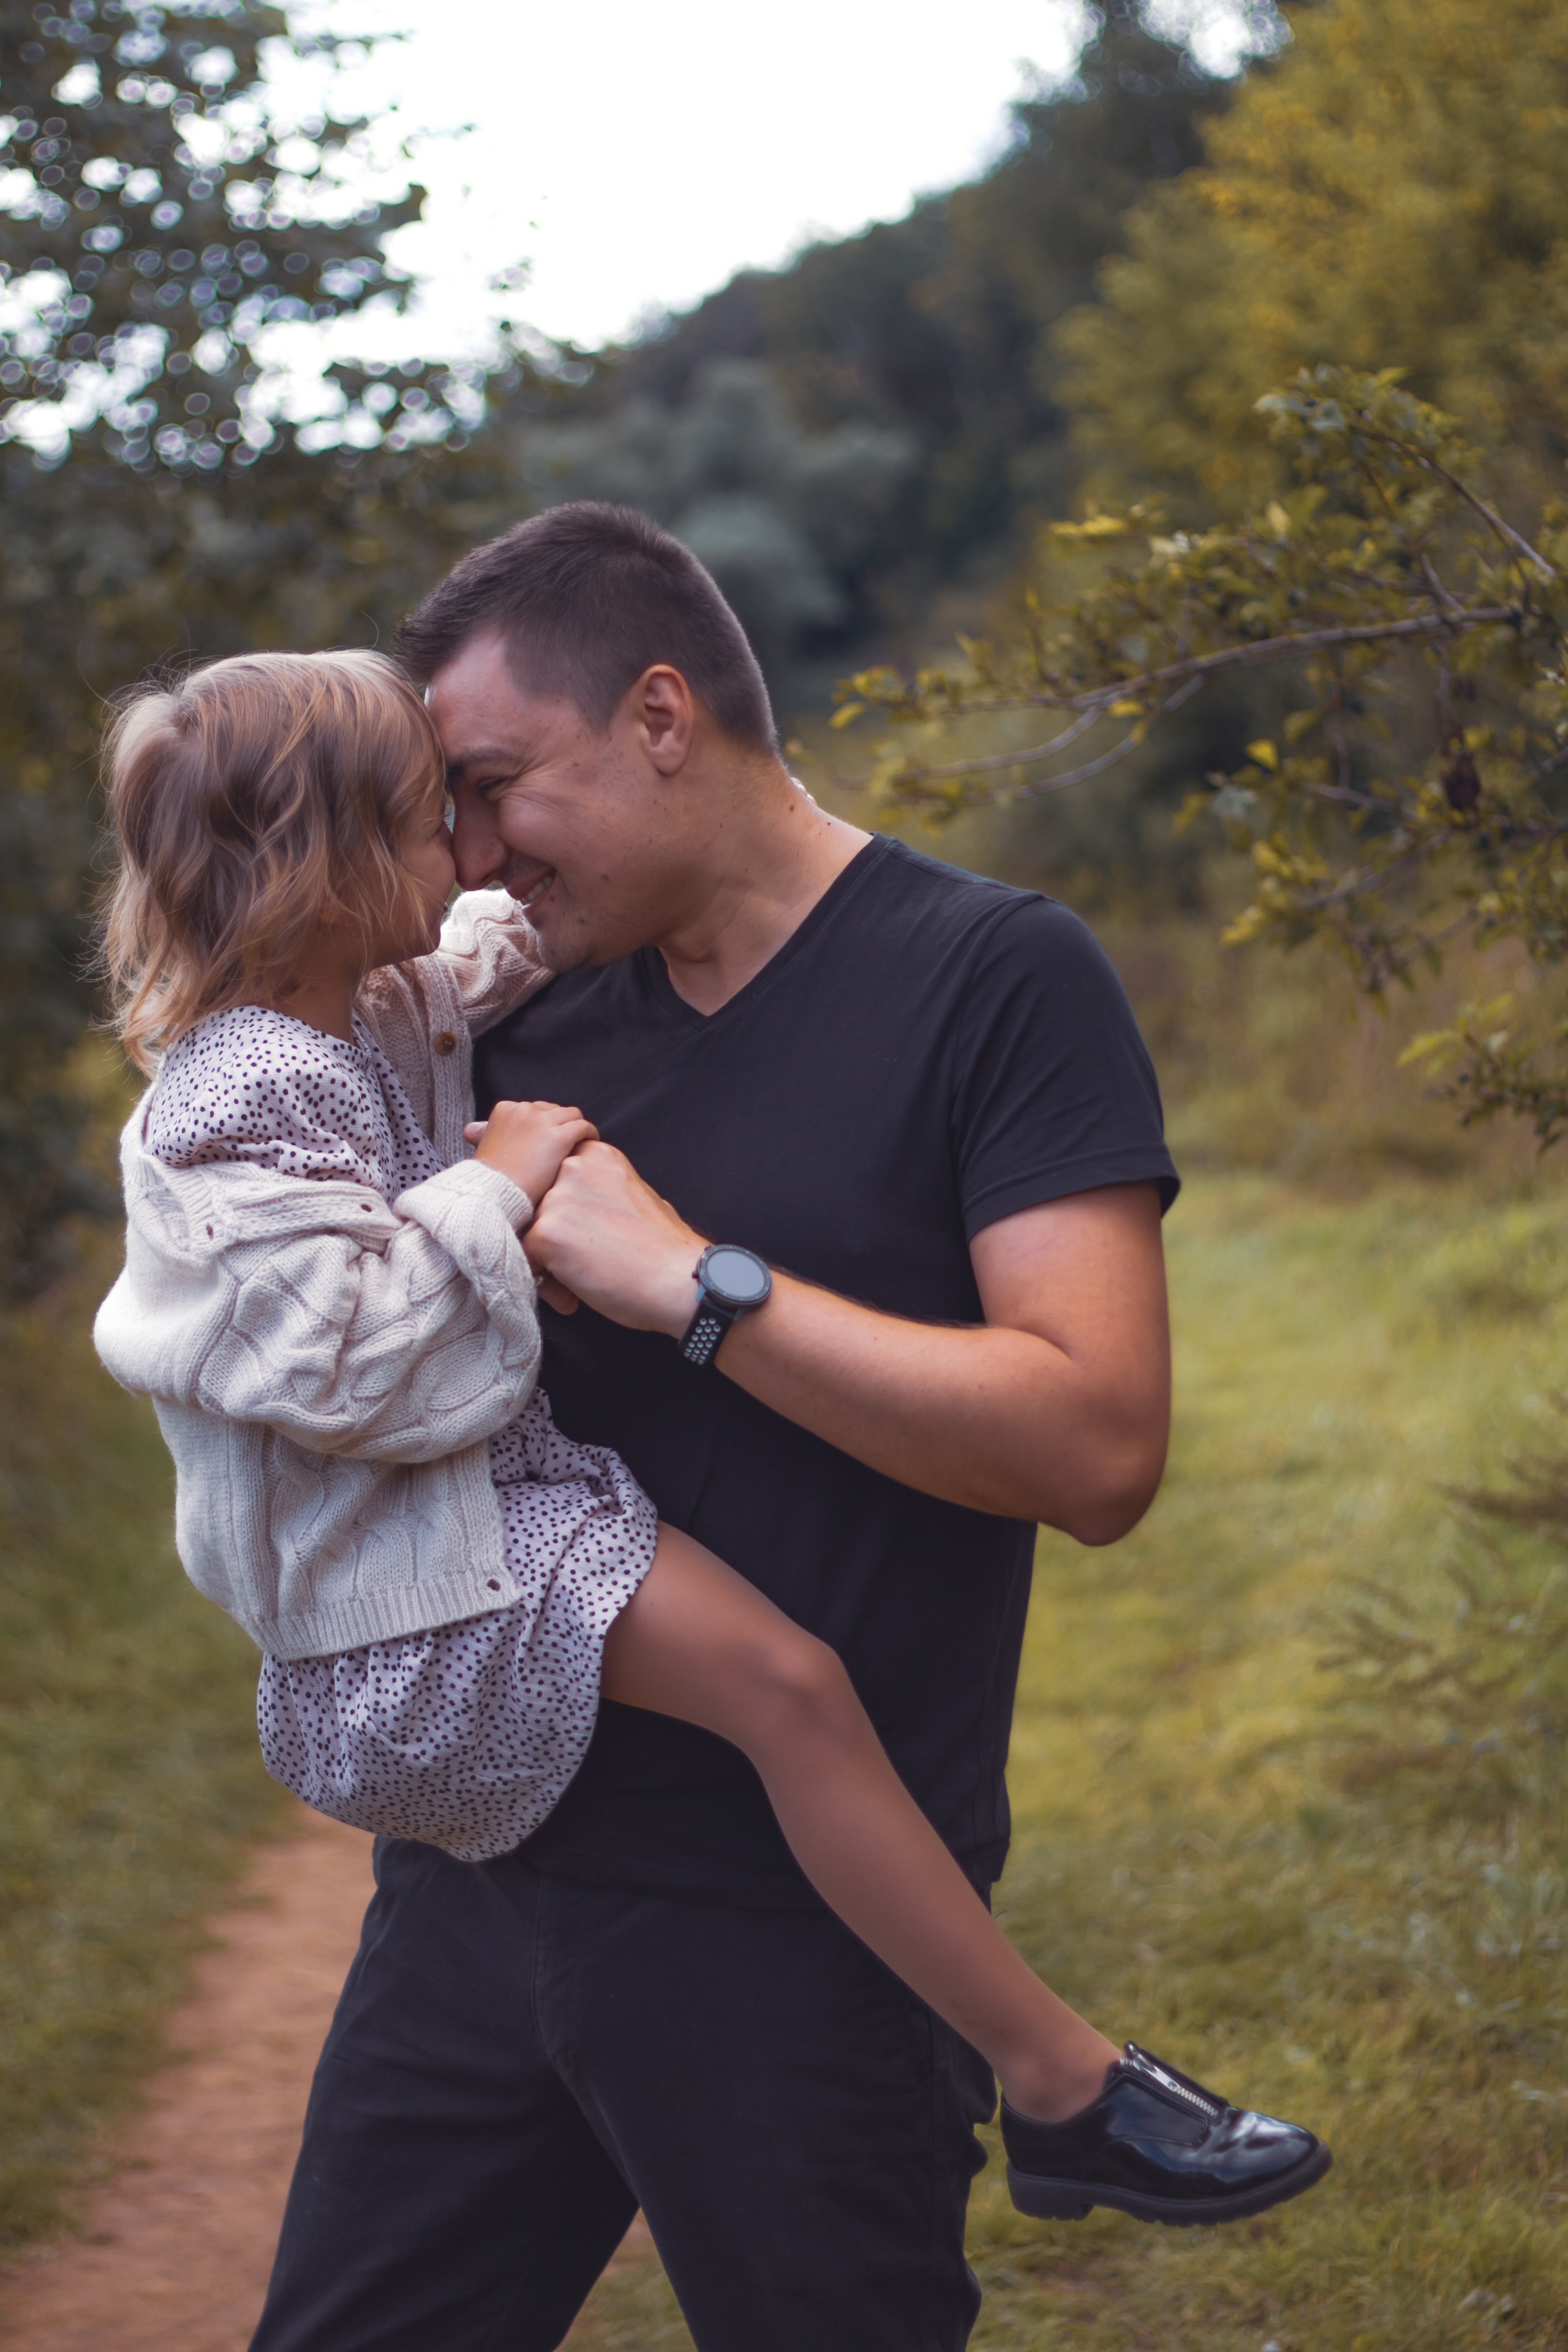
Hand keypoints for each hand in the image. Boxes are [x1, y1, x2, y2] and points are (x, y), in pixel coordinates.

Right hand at [465, 1102, 596, 1216]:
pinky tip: (590, 1143)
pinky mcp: (559, 1136)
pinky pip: (583, 1127)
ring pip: (571, 1115)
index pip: (533, 1109)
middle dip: (560, 1123)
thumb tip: (471, 1130)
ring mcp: (542, 1121)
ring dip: (577, 1126)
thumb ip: (483, 1134)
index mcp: (505, 1109)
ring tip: (582, 1140)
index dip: (542, 1122)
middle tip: (567, 1139)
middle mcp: (524, 1109)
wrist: (493, 1193)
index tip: (547, 1136)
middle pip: (552, 1110)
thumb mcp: (482, 1148)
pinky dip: (589, 1133)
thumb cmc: (487, 1177)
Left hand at [523, 1140, 707, 1335]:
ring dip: (548, 1255)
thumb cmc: (665, 1247)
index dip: (569, 1208)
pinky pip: (528, 1257)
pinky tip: (573, 1293)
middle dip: (555, 1230)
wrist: (676, 1278)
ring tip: (577, 1279)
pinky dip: (545, 1280)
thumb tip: (585, 1206)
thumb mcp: (636, 1194)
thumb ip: (603, 1190)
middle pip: (540, 1200)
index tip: (585, 1230)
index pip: (559, 1177)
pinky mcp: (545, 1232)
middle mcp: (573, 1167)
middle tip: (581, 1258)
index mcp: (598, 1156)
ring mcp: (557, 1198)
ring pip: (531, 1228)